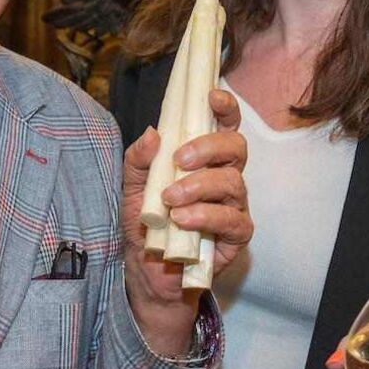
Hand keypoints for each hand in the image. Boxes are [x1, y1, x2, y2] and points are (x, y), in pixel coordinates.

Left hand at [120, 88, 251, 354]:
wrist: (148, 272)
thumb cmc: (147, 224)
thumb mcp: (131, 189)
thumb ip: (138, 161)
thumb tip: (152, 133)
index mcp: (205, 160)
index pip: (224, 126)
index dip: (225, 107)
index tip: (211, 96)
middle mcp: (225, 178)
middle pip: (236, 148)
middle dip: (209, 147)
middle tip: (180, 159)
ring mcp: (234, 206)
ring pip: (233, 182)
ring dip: (199, 186)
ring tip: (170, 199)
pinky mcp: (237, 236)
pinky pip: (233, 220)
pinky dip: (207, 216)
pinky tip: (183, 220)